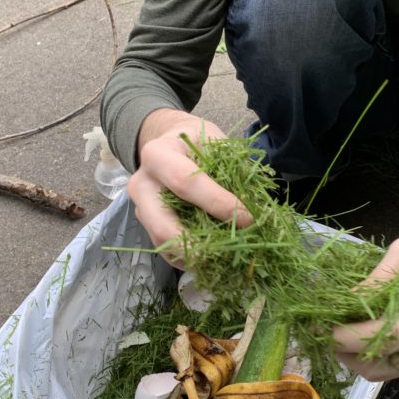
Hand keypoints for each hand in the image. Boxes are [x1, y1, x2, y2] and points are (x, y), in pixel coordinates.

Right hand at [127, 108, 251, 261]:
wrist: (168, 142)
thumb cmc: (196, 141)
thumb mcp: (213, 140)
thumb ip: (231, 168)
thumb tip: (258, 206)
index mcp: (157, 156)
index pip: (187, 184)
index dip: (218, 203)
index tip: (248, 218)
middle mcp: (142, 185)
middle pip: (164, 226)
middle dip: (201, 244)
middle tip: (233, 250)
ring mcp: (140, 209)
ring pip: (163, 244)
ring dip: (197, 257)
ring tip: (228, 258)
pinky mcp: (146, 226)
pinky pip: (166, 250)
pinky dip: (191, 258)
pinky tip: (215, 259)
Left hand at [332, 194, 398, 379]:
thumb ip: (377, 284)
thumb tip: (341, 306)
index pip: (383, 339)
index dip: (345, 336)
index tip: (317, 324)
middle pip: (382, 366)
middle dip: (347, 351)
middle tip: (322, 324)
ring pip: (389, 371)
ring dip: (359, 355)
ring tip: (339, 325)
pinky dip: (377, 351)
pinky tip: (363, 327)